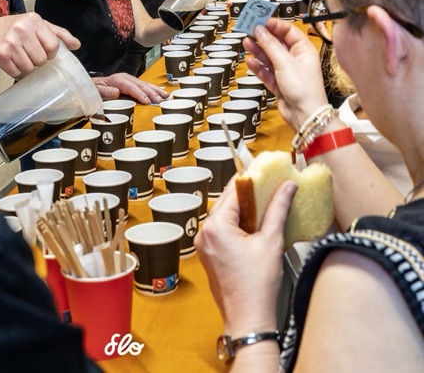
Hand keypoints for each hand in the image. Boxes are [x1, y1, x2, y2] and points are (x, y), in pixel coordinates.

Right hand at [0, 12, 80, 78]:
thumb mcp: (38, 25)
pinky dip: (15, 70)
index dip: (50, 52)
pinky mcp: (1, 54)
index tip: (42, 49)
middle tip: (28, 52)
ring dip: (26, 66)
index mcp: (34, 20)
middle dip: (37, 60)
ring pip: (30, 67)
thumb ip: (58, 34)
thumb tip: (77, 45)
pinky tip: (10, 59)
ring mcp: (10, 42)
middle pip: (42, 59)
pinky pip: (16, 72)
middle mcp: (22, 29)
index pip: (53, 45)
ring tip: (18, 55)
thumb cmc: (15, 29)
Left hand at [98, 72, 168, 104]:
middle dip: (152, 93)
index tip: (147, 101)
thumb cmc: (96, 89)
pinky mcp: (132, 82)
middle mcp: (126, 78)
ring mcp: (130, 79)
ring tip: (166, 96)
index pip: (131, 87)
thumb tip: (116, 92)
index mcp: (118, 80)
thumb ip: (106, 92)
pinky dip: (153, 89)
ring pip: (145, 84)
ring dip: (156, 91)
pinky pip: (144, 86)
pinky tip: (160, 93)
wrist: (94, 84)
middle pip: (141, 85)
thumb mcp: (97, 91)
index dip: (140, 94)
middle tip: (160, 100)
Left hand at [195, 177, 296, 328]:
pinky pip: (224, 230)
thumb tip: (286, 187)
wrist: (248, 320)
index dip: (252, 179)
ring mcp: (206, 245)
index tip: (265, 171)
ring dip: (246, 211)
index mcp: (215, 226)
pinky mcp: (210, 254)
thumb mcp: (271, 242)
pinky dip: (239, 225)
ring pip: (227, 216)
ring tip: (267, 208)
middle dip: (250, 196)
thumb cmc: (256, 288)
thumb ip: (278, 209)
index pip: (233, 190)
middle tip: (270, 188)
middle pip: (229, 202)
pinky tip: (257, 228)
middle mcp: (205, 233)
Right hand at [243, 18, 327, 130]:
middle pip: (277, 43)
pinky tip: (250, 61)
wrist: (305, 116)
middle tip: (248, 30)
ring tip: (246, 43)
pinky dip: (258, 67)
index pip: (288, 31)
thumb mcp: (285, 62)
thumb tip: (259, 29)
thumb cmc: (303, 88)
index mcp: (303, 50)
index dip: (274, 25)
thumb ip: (270, 45)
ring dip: (258, 51)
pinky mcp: (279, 84)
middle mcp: (295, 59)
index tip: (259, 20)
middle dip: (263, 37)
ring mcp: (286, 72)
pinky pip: (266, 72)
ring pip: (269, 57)